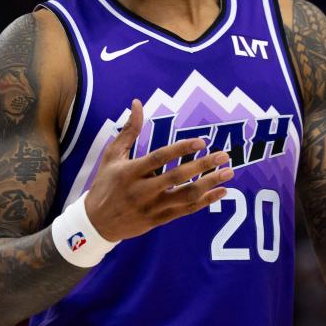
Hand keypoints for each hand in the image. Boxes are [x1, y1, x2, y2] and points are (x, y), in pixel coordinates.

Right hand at [84, 99, 233, 241]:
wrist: (96, 223)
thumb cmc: (105, 184)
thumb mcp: (112, 155)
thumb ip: (129, 130)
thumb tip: (137, 103)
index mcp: (130, 172)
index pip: (159, 158)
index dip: (181, 149)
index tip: (201, 141)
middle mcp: (142, 191)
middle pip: (177, 177)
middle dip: (203, 166)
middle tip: (224, 156)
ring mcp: (152, 207)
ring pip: (186, 196)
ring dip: (209, 184)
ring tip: (228, 173)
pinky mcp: (158, 220)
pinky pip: (186, 210)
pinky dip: (205, 201)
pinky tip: (220, 192)